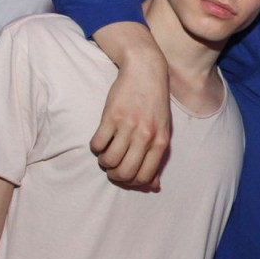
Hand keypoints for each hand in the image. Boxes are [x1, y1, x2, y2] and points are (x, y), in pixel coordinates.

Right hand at [90, 53, 170, 187]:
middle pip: (125, 172)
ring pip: (109, 160)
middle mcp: (146, 136)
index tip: (125, 175)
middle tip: (112, 167)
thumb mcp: (163, 131)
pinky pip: (98, 144)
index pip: (144, 177)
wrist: (146, 72)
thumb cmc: (155, 105)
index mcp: (161, 142)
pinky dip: (96, 147)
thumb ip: (158, 158)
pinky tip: (100, 141)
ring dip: (104, 162)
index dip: (131, 182)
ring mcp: (128, 126)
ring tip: (106, 153)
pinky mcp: (111, 116)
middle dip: (115, 176)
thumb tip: (154, 186)